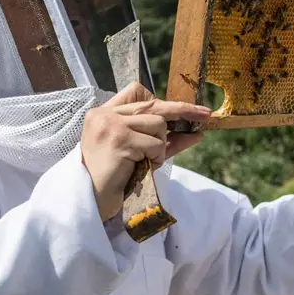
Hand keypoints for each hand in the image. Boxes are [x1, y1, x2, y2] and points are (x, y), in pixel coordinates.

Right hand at [80, 82, 210, 220]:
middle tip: (205, 114)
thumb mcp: (135, 153)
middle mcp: (105, 114)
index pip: (136, 93)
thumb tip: (194, 132)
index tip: (183, 108)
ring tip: (146, 161)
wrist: (88, 201)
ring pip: (158, 124)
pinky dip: (156, 157)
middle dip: (183, 110)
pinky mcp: (120, 139)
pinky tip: (142, 167)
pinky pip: (155, 144)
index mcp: (103, 114)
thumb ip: (159, 139)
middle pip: (153, 105)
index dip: (162, 100)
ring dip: (160, 146)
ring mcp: (111, 125)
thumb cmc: (111, 180)